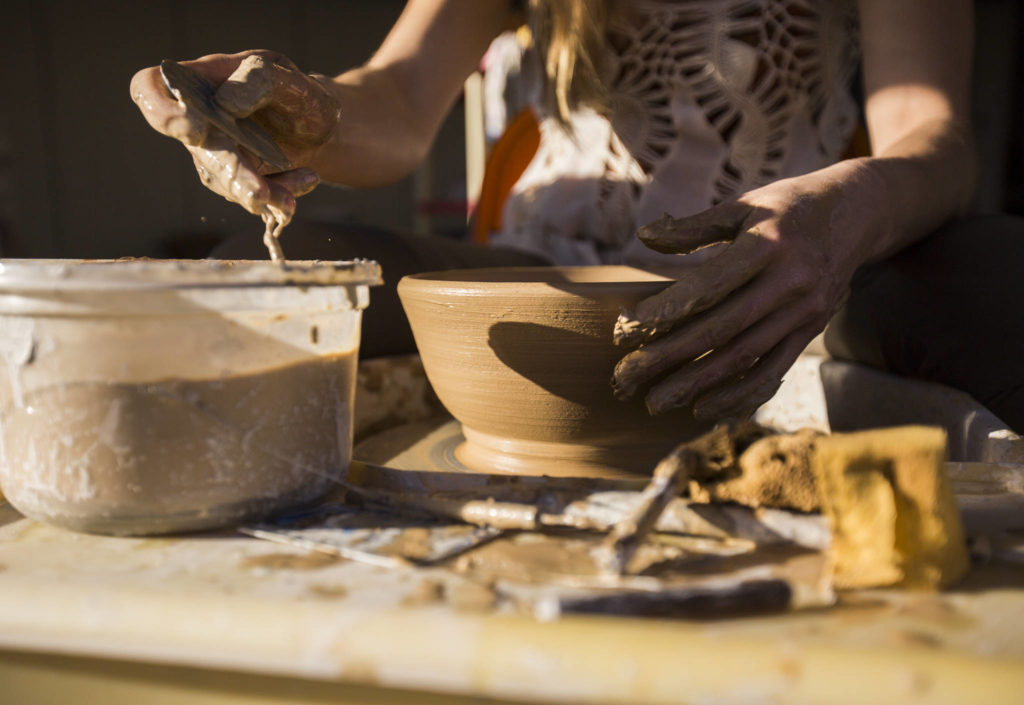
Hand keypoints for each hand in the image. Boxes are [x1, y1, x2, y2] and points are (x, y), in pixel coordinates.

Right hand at [130, 51, 340, 219]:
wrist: (321, 130)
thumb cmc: (299, 96)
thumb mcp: (292, 80)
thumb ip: (261, 80)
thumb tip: (226, 104)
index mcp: (201, 80)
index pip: (149, 88)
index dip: (160, 110)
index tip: (195, 129)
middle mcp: (199, 119)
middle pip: (200, 151)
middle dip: (233, 175)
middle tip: (260, 194)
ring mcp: (214, 153)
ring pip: (226, 182)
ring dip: (265, 191)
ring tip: (302, 186)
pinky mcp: (234, 181)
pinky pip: (250, 195)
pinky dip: (282, 193)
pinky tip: (307, 179)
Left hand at [611, 172, 866, 420]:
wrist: (859, 213)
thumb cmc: (788, 205)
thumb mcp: (744, 204)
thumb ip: (694, 227)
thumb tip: (644, 239)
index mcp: (767, 244)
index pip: (707, 288)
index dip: (662, 313)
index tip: (623, 331)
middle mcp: (790, 282)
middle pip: (720, 331)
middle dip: (667, 359)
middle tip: (624, 380)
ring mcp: (804, 311)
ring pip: (744, 358)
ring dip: (697, 386)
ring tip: (656, 403)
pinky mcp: (811, 331)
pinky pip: (773, 371)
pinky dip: (740, 395)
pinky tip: (705, 409)